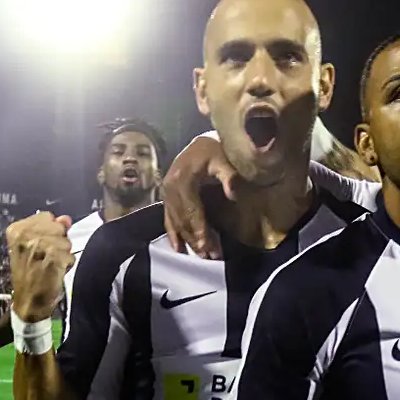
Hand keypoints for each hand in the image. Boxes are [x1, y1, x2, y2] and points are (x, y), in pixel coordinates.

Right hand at [6, 213, 73, 322]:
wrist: (28, 301)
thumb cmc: (31, 273)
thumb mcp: (34, 246)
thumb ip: (50, 228)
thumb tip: (65, 219)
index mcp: (16, 230)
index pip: (47, 216)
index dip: (51, 230)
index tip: (41, 244)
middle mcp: (25, 236)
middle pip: (59, 227)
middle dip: (59, 241)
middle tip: (46, 256)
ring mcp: (38, 248)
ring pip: (66, 242)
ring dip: (63, 254)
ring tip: (49, 264)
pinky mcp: (52, 260)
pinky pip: (70, 255)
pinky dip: (67, 264)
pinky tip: (56, 271)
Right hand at [161, 135, 238, 259]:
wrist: (200, 143)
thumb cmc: (214, 151)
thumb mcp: (223, 159)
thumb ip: (229, 176)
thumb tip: (233, 194)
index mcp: (182, 179)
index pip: (192, 211)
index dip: (200, 230)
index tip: (208, 246)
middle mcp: (170, 188)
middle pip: (183, 220)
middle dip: (196, 240)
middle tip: (210, 257)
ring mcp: (166, 192)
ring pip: (176, 222)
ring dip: (188, 240)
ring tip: (202, 256)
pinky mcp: (166, 196)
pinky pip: (168, 218)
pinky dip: (173, 234)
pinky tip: (179, 249)